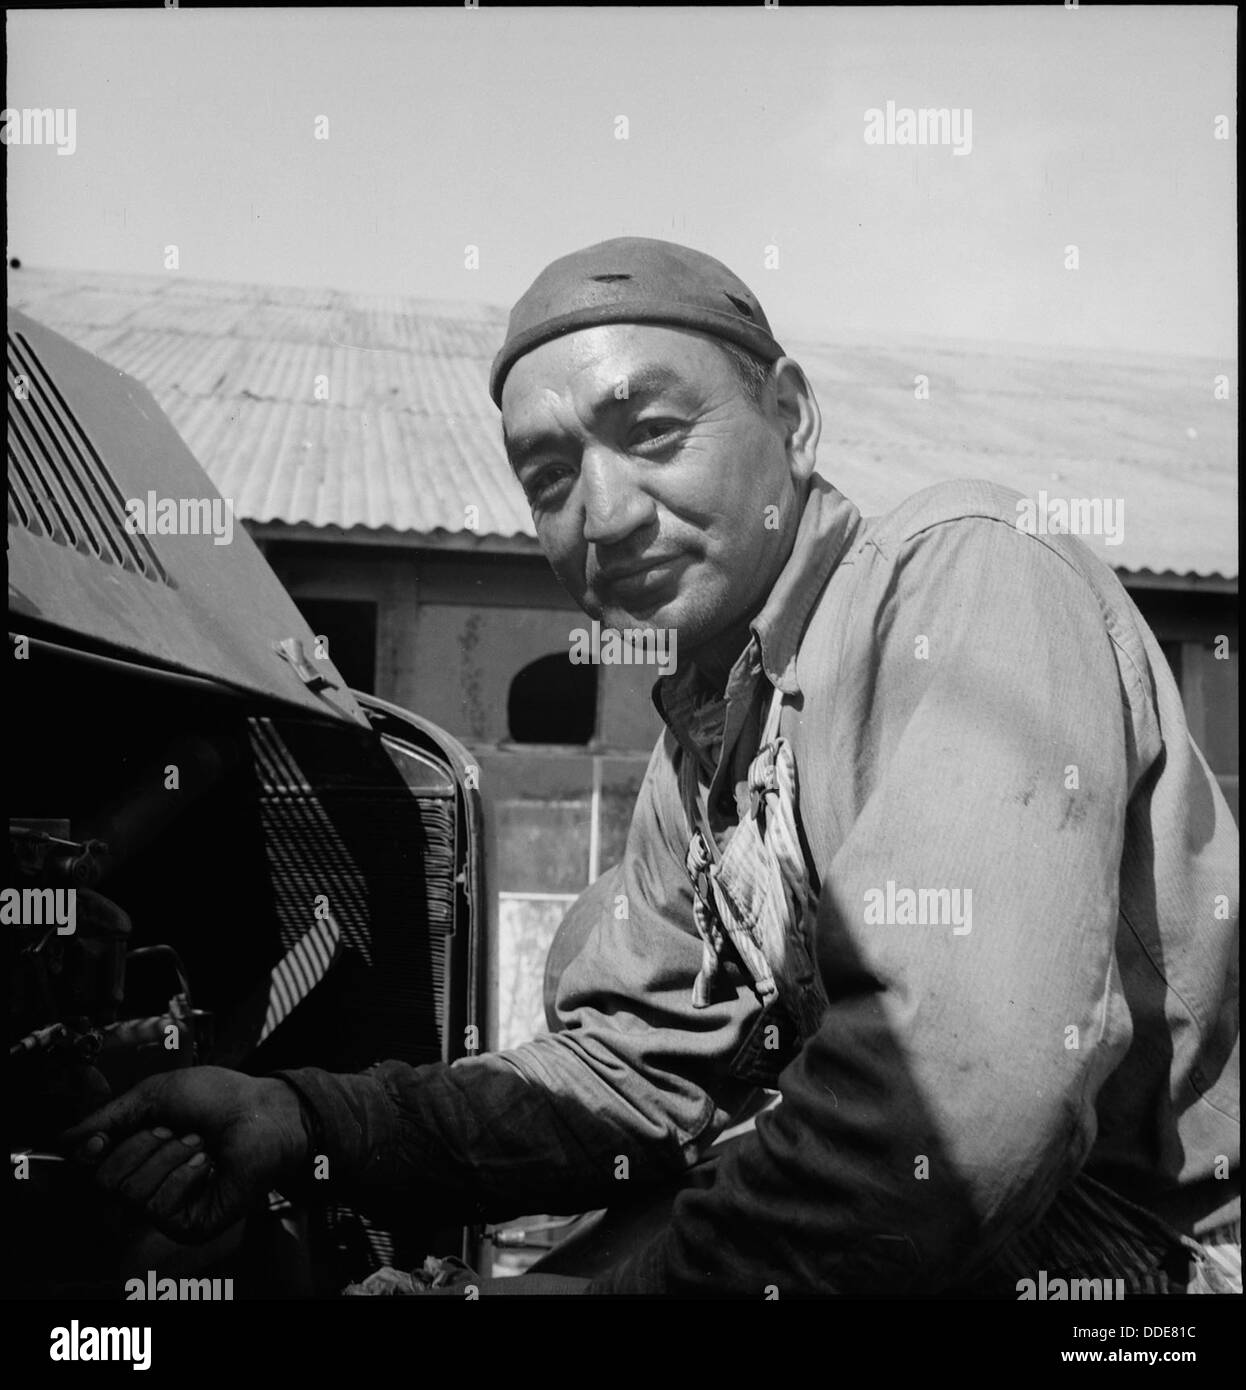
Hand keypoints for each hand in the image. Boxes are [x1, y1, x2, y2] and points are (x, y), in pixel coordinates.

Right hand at [61, 1067, 309, 1243]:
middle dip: (142, 1145)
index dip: (92, 1152)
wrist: (264, 1112)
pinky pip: (158, 1206)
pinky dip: (184, 1175)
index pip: (91, 1168)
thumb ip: (109, 1115)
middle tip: (176, 1129)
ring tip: (199, 1143)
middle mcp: (150, 1183)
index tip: (101, 1137)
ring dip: (168, 1156)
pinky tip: (208, 1163)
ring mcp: (169, 1207)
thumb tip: (66, 1138)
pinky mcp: (188, 1224)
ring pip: (131, 1192)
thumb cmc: (221, 1098)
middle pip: (105, 1180)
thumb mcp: (156, 1094)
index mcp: (140, 1153)